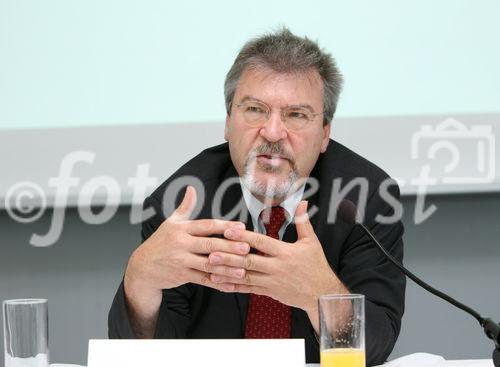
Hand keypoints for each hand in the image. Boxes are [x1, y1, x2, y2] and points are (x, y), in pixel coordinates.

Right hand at [125, 185, 249, 295]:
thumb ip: (185, 207)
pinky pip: (203, 280)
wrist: (142, 267)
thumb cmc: (160, 242)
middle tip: (247, 247)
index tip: (241, 227)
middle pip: (209, 244)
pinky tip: (231, 285)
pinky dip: (218, 283)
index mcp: (181, 229)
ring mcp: (181, 261)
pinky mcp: (181, 276)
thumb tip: (191, 188)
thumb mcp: (170, 222)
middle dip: (229, 247)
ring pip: (208, 264)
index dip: (224, 225)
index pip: (206, 225)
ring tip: (243, 268)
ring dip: (227, 267)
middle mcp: (181, 244)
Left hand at [207, 200, 348, 330]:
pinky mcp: (269, 292)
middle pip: (249, 261)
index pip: (260, 242)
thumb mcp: (311, 242)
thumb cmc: (316, 266)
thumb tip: (302, 202)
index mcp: (285, 252)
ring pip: (245, 276)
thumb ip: (302, 221)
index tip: (228, 231)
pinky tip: (221, 283)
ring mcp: (271, 281)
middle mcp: (276, 267)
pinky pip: (249, 289)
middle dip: (229, 256)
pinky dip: (234, 286)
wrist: (322, 294)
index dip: (243, 236)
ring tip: (210, 268)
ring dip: (226, 272)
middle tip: (211, 252)